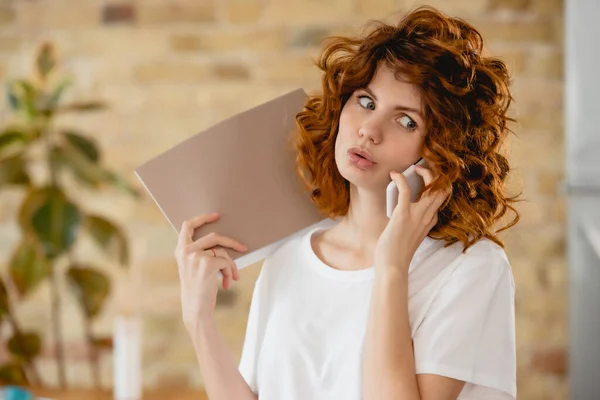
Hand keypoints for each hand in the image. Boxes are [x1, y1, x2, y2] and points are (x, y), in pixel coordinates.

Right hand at [174, 212, 247, 331]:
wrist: (196, 310)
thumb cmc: (198, 290)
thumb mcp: (194, 268)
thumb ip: (201, 253)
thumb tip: (223, 245)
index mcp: (180, 250)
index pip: (187, 226)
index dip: (202, 218)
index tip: (216, 215)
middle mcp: (186, 251)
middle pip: (214, 236)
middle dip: (231, 242)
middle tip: (243, 248)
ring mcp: (195, 256)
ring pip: (222, 251)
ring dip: (231, 264)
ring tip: (233, 277)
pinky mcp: (207, 264)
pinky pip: (226, 261)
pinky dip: (230, 272)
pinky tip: (227, 284)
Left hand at [374, 164, 450, 271]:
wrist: (392, 266)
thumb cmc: (396, 252)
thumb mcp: (410, 235)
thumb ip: (412, 222)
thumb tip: (402, 208)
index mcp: (430, 221)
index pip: (442, 198)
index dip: (438, 185)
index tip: (426, 177)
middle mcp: (427, 217)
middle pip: (443, 189)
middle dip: (437, 174)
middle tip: (424, 167)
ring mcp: (417, 215)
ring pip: (432, 187)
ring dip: (425, 173)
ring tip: (414, 168)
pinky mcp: (403, 215)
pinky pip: (405, 190)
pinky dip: (400, 179)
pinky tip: (394, 175)